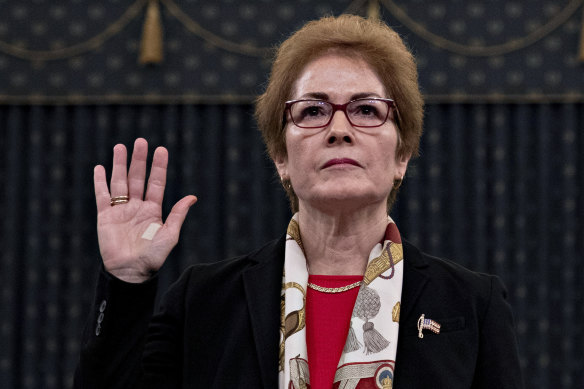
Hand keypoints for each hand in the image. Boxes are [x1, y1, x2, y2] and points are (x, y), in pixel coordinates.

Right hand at [93, 138, 196, 282]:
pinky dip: (100, 182)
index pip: (156, 183)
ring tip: (120, 147)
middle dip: (139, 160)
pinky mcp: (105, 217)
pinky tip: (100, 168)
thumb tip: (192, 197)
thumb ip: (178, 215)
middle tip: (140, 141)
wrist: (130, 272)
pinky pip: (102, 196)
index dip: (159, 167)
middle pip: (137, 178)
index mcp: (153, 210)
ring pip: (120, 182)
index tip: (161, 150)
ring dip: (119, 165)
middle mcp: (137, 207)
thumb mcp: (169, 234)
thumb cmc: (152, 257)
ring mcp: (121, 210)